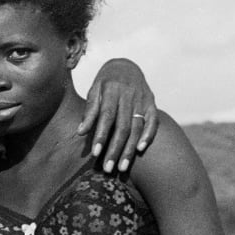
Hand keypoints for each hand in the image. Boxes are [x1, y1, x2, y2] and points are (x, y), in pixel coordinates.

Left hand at [78, 59, 158, 174]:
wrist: (126, 65)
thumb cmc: (105, 83)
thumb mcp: (94, 90)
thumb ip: (90, 110)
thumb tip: (81, 132)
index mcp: (112, 90)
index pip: (107, 116)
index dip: (101, 135)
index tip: (95, 154)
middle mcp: (129, 95)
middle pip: (123, 126)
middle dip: (115, 149)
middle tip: (108, 169)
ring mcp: (143, 99)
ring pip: (137, 127)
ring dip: (130, 149)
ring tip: (122, 167)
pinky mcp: (152, 103)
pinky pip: (153, 121)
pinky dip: (148, 135)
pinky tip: (141, 150)